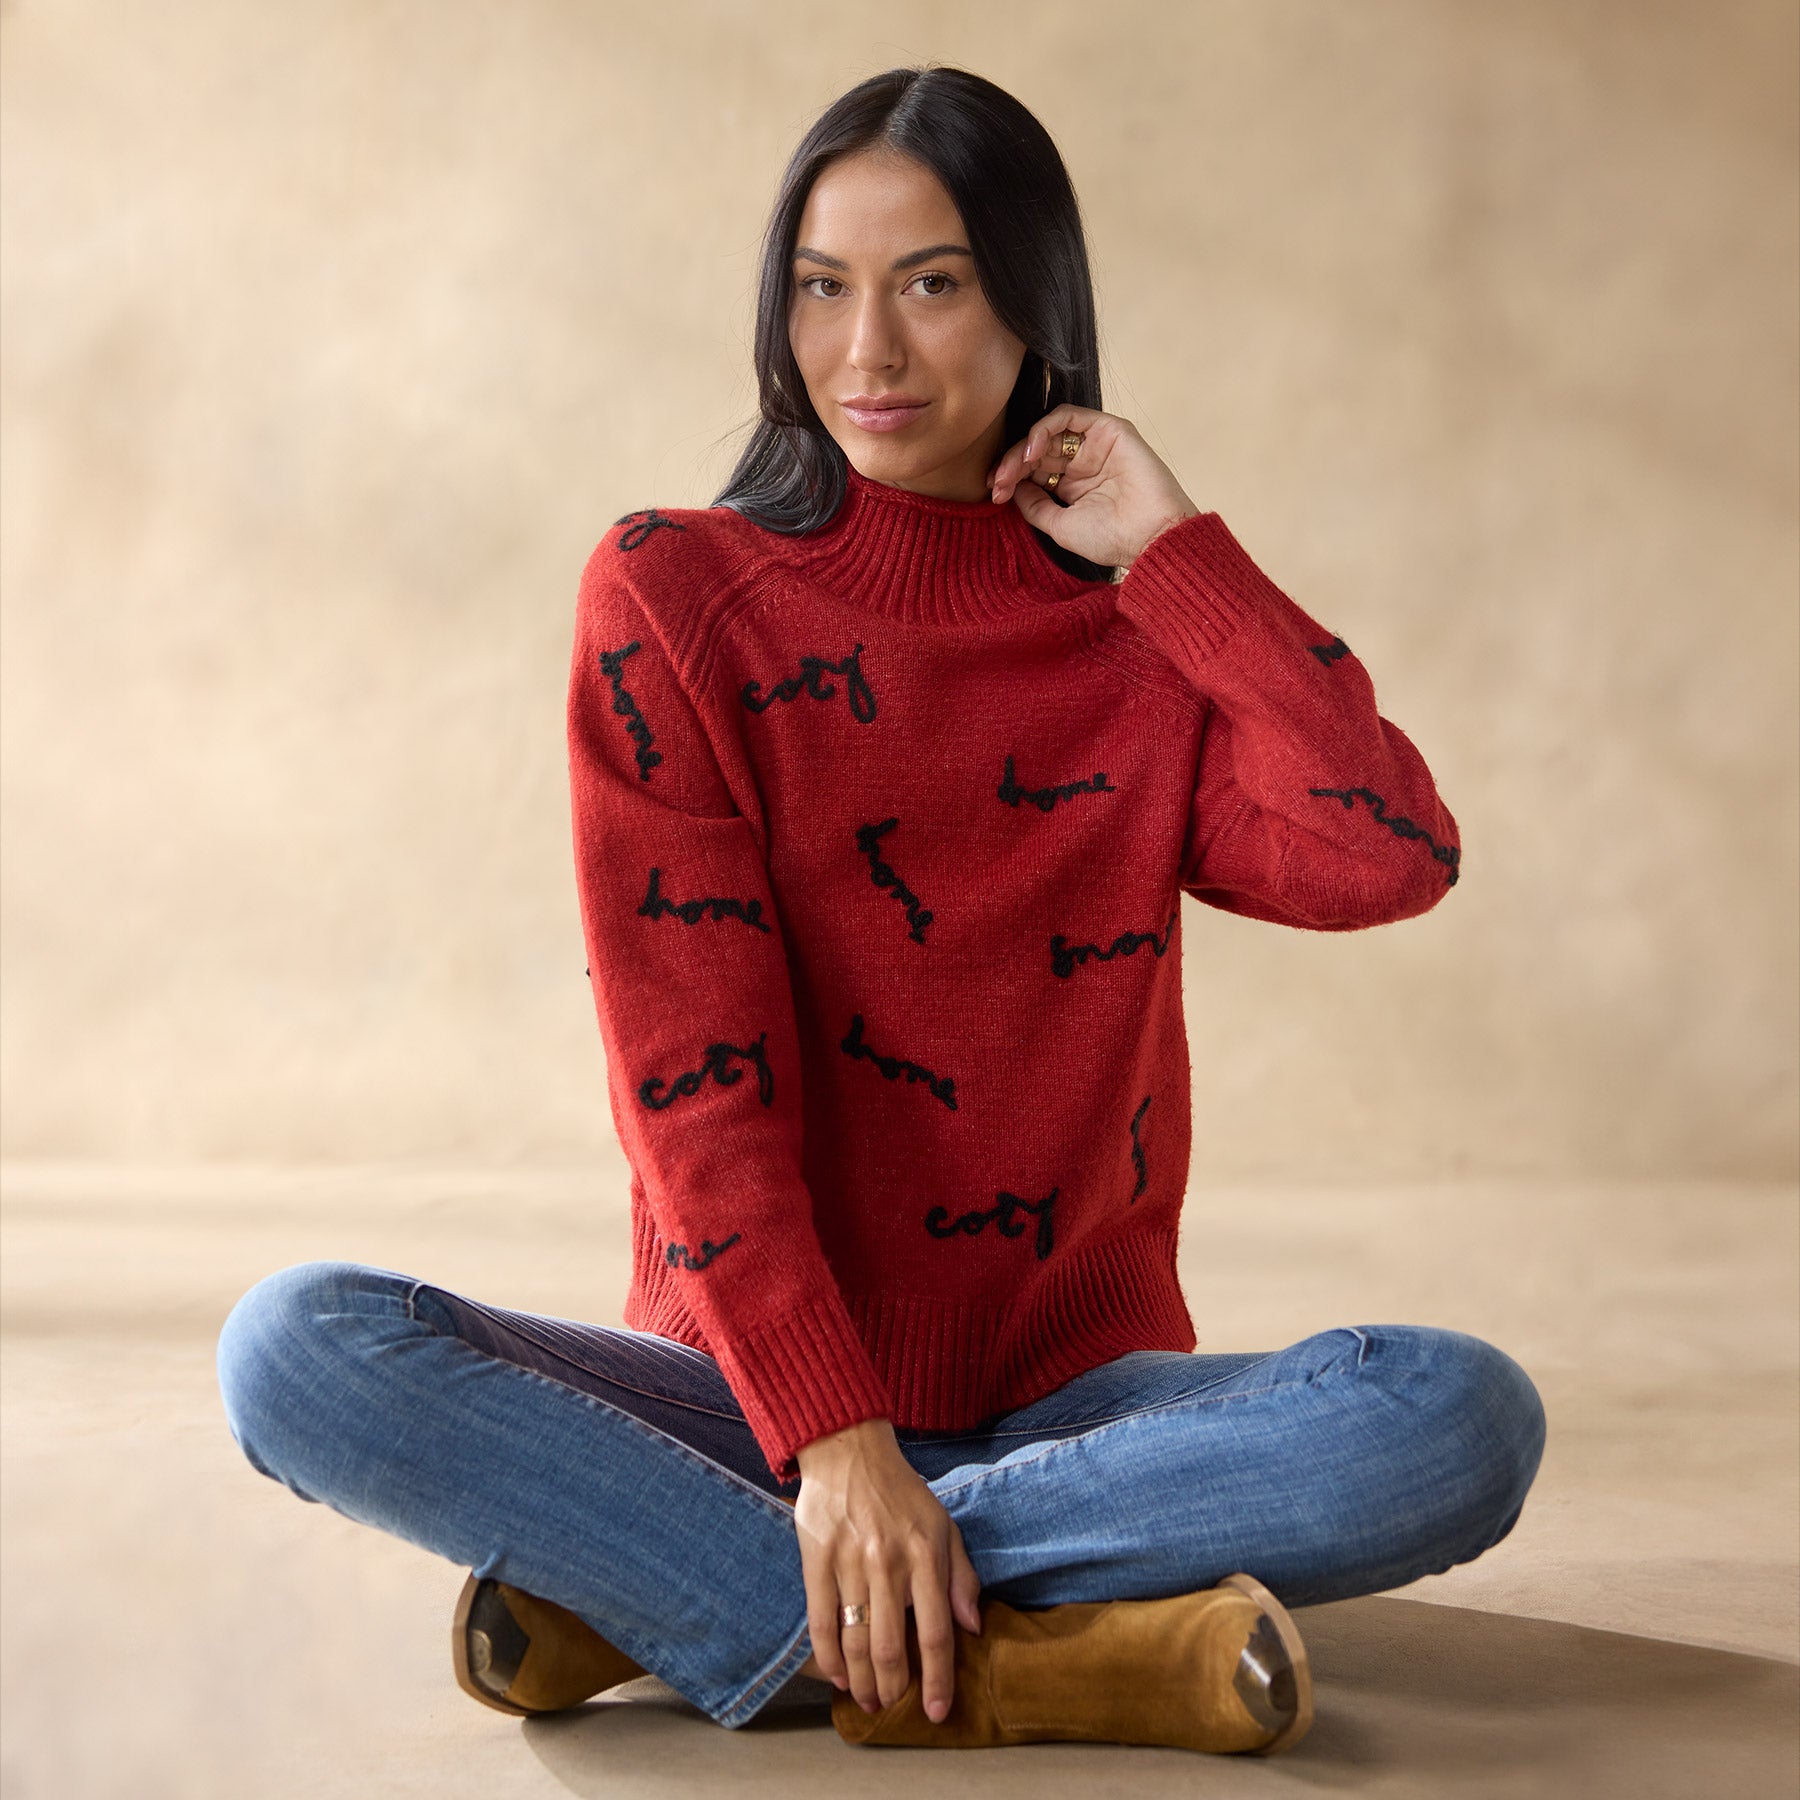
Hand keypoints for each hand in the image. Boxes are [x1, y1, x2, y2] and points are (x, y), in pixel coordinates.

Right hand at [793, 1417, 983, 1720]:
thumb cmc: (902, 1491)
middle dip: (893, 1688)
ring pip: (855, 1640)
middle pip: (891, 1647)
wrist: (849, 1449)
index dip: (937, 1680)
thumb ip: (962, 1576)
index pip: (936, 1633)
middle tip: (891, 1708)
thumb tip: (972, 1627)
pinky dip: (827, 1657)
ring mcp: (850, 1562)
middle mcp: (889, 1563)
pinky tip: (835, 1676)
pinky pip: (820, 1621)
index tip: (936, 1711)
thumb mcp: (944, 1525)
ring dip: (861, 1681)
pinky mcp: (816, 1559)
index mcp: (926, 1555)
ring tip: (866, 1700)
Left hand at [987, 405, 1201, 568]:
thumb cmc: (1111, 539)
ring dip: (1023, 447)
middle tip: (997, 483)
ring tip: (1011, 470)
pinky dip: (1044, 428)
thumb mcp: (1059, 525)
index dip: (1011, 477)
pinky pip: (1068, 416)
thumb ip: (1034, 505)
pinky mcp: (1109, 429)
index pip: (1034, 471)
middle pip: (1037, 450)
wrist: (1150, 537)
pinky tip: (1032, 451)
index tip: (994, 493)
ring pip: (1048, 432)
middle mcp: (1084, 463)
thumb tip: (1012, 486)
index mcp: (1073, 486)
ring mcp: (1096, 445)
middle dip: (1011, 464)